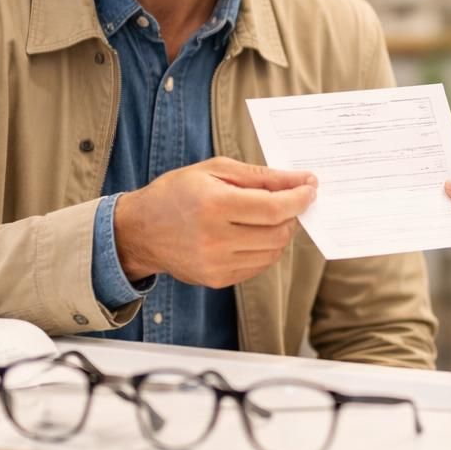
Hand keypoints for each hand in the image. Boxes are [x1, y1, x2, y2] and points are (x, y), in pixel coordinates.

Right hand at [115, 157, 315, 287]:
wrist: (139, 231)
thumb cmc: (176, 193)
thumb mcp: (215, 170)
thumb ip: (260, 176)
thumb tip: (298, 180)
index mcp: (214, 205)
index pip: (274, 208)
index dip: (299, 198)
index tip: (311, 187)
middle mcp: (216, 239)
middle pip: (278, 232)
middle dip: (292, 214)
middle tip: (291, 199)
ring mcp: (216, 264)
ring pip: (273, 251)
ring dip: (280, 232)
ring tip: (269, 215)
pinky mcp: (217, 279)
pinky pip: (259, 265)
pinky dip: (266, 248)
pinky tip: (253, 233)